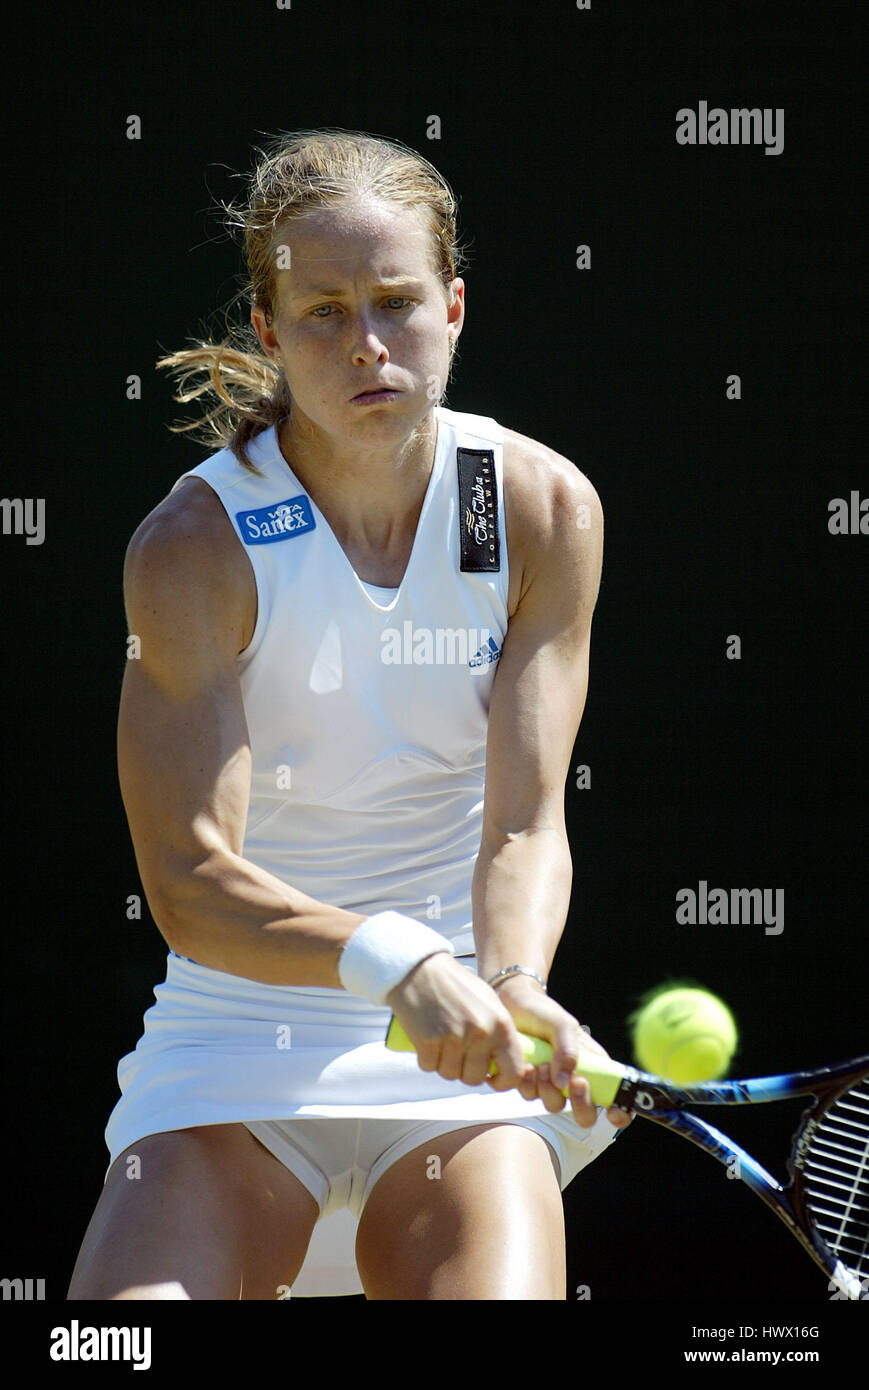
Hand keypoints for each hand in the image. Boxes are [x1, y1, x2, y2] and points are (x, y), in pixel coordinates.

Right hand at [386, 953, 532, 1090]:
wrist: (419, 967)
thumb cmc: (455, 984)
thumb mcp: (488, 1003)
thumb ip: (498, 1032)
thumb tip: (503, 1064)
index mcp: (501, 1024)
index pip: (514, 1072)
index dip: (502, 1082)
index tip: (490, 1078)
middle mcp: (481, 1033)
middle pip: (475, 1078)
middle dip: (464, 1070)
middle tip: (456, 1051)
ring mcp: (454, 1038)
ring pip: (450, 1074)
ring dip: (443, 1063)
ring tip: (440, 1039)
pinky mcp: (428, 1041)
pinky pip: (428, 1066)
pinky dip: (425, 1057)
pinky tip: (425, 1037)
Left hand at [491, 977, 633, 1131]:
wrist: (511, 1004)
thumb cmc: (543, 1012)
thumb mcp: (562, 1024)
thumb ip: (568, 1051)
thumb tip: (565, 1084)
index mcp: (593, 1065)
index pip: (614, 1096)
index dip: (619, 1112)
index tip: (612, 1112)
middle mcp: (574, 1079)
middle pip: (586, 1114)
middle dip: (581, 1105)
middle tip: (575, 1082)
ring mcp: (551, 1084)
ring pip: (555, 1106)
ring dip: (548, 1089)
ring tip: (541, 1064)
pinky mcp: (529, 1083)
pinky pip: (530, 1097)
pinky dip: (528, 1084)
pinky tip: (526, 1065)